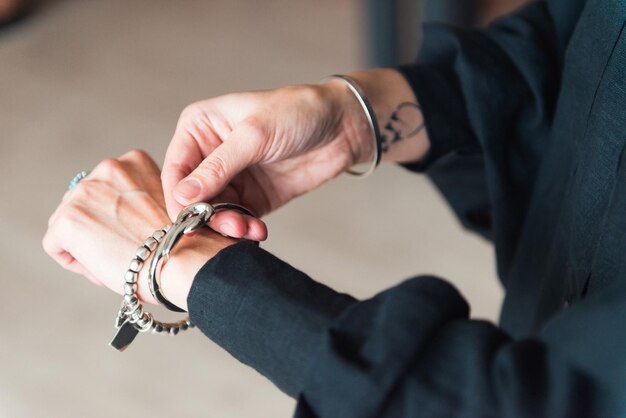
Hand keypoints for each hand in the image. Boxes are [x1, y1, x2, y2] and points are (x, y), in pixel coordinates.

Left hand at [43, 150, 240, 307]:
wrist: (183, 260)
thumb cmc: (183, 241)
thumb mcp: (164, 202)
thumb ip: (139, 198)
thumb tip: (115, 218)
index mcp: (134, 160)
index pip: (107, 187)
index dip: (118, 214)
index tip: (134, 231)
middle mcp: (107, 167)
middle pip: (84, 202)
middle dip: (98, 224)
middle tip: (123, 248)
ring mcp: (85, 192)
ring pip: (67, 222)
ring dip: (86, 241)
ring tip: (116, 257)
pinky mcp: (68, 219)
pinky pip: (55, 245)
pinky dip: (74, 260)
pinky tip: (103, 265)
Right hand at [162, 81, 373, 233]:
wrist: (342, 126)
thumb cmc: (296, 112)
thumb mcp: (254, 135)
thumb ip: (218, 167)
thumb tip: (182, 196)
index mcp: (200, 128)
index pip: (176, 170)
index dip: (179, 198)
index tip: (188, 221)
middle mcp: (210, 155)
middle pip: (193, 198)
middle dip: (208, 217)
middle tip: (229, 227)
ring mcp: (232, 178)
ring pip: (215, 213)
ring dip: (228, 226)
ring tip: (248, 230)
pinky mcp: (253, 197)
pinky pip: (239, 219)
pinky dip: (245, 229)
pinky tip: (257, 231)